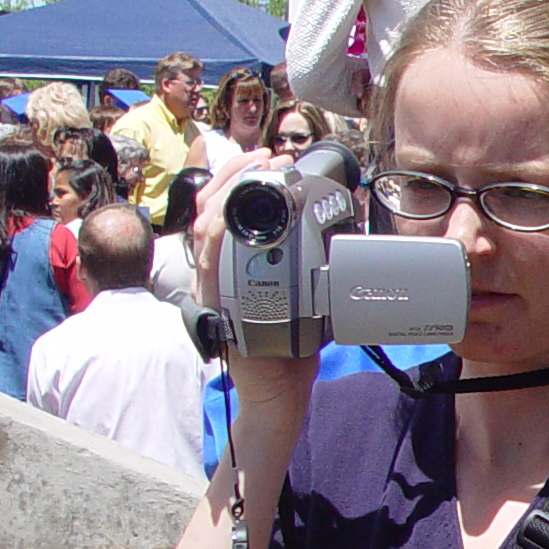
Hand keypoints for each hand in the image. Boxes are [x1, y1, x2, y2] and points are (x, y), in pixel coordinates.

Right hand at [189, 149, 319, 436]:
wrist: (281, 393)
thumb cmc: (292, 344)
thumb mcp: (304, 292)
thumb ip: (311, 261)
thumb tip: (344, 227)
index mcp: (234, 265)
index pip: (224, 208)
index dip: (239, 177)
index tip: (267, 156)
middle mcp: (216, 275)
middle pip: (209, 212)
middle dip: (233, 177)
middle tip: (265, 157)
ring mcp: (214, 293)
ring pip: (205, 235)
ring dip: (227, 199)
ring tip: (254, 176)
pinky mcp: (220, 314)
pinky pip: (212, 273)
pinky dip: (220, 244)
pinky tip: (232, 224)